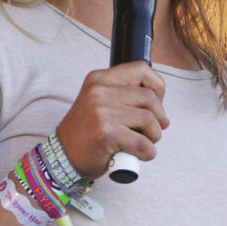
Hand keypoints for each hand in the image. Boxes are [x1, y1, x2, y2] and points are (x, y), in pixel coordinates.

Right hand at [57, 62, 169, 180]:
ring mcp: (102, 111)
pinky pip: (143, 142)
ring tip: (143, 143)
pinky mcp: (107, 133)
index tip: (156, 104)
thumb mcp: (99, 104)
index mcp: (99, 79)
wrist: (63, 157)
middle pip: (150, 97)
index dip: (157, 87)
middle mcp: (100, 91)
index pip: (141, 69)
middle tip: (151, 131)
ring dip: (153, 136)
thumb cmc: (86, 134)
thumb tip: (163, 115)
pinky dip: (147, 152)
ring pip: (149, 120)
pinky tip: (139, 155)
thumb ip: (125, 99)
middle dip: (158, 118)